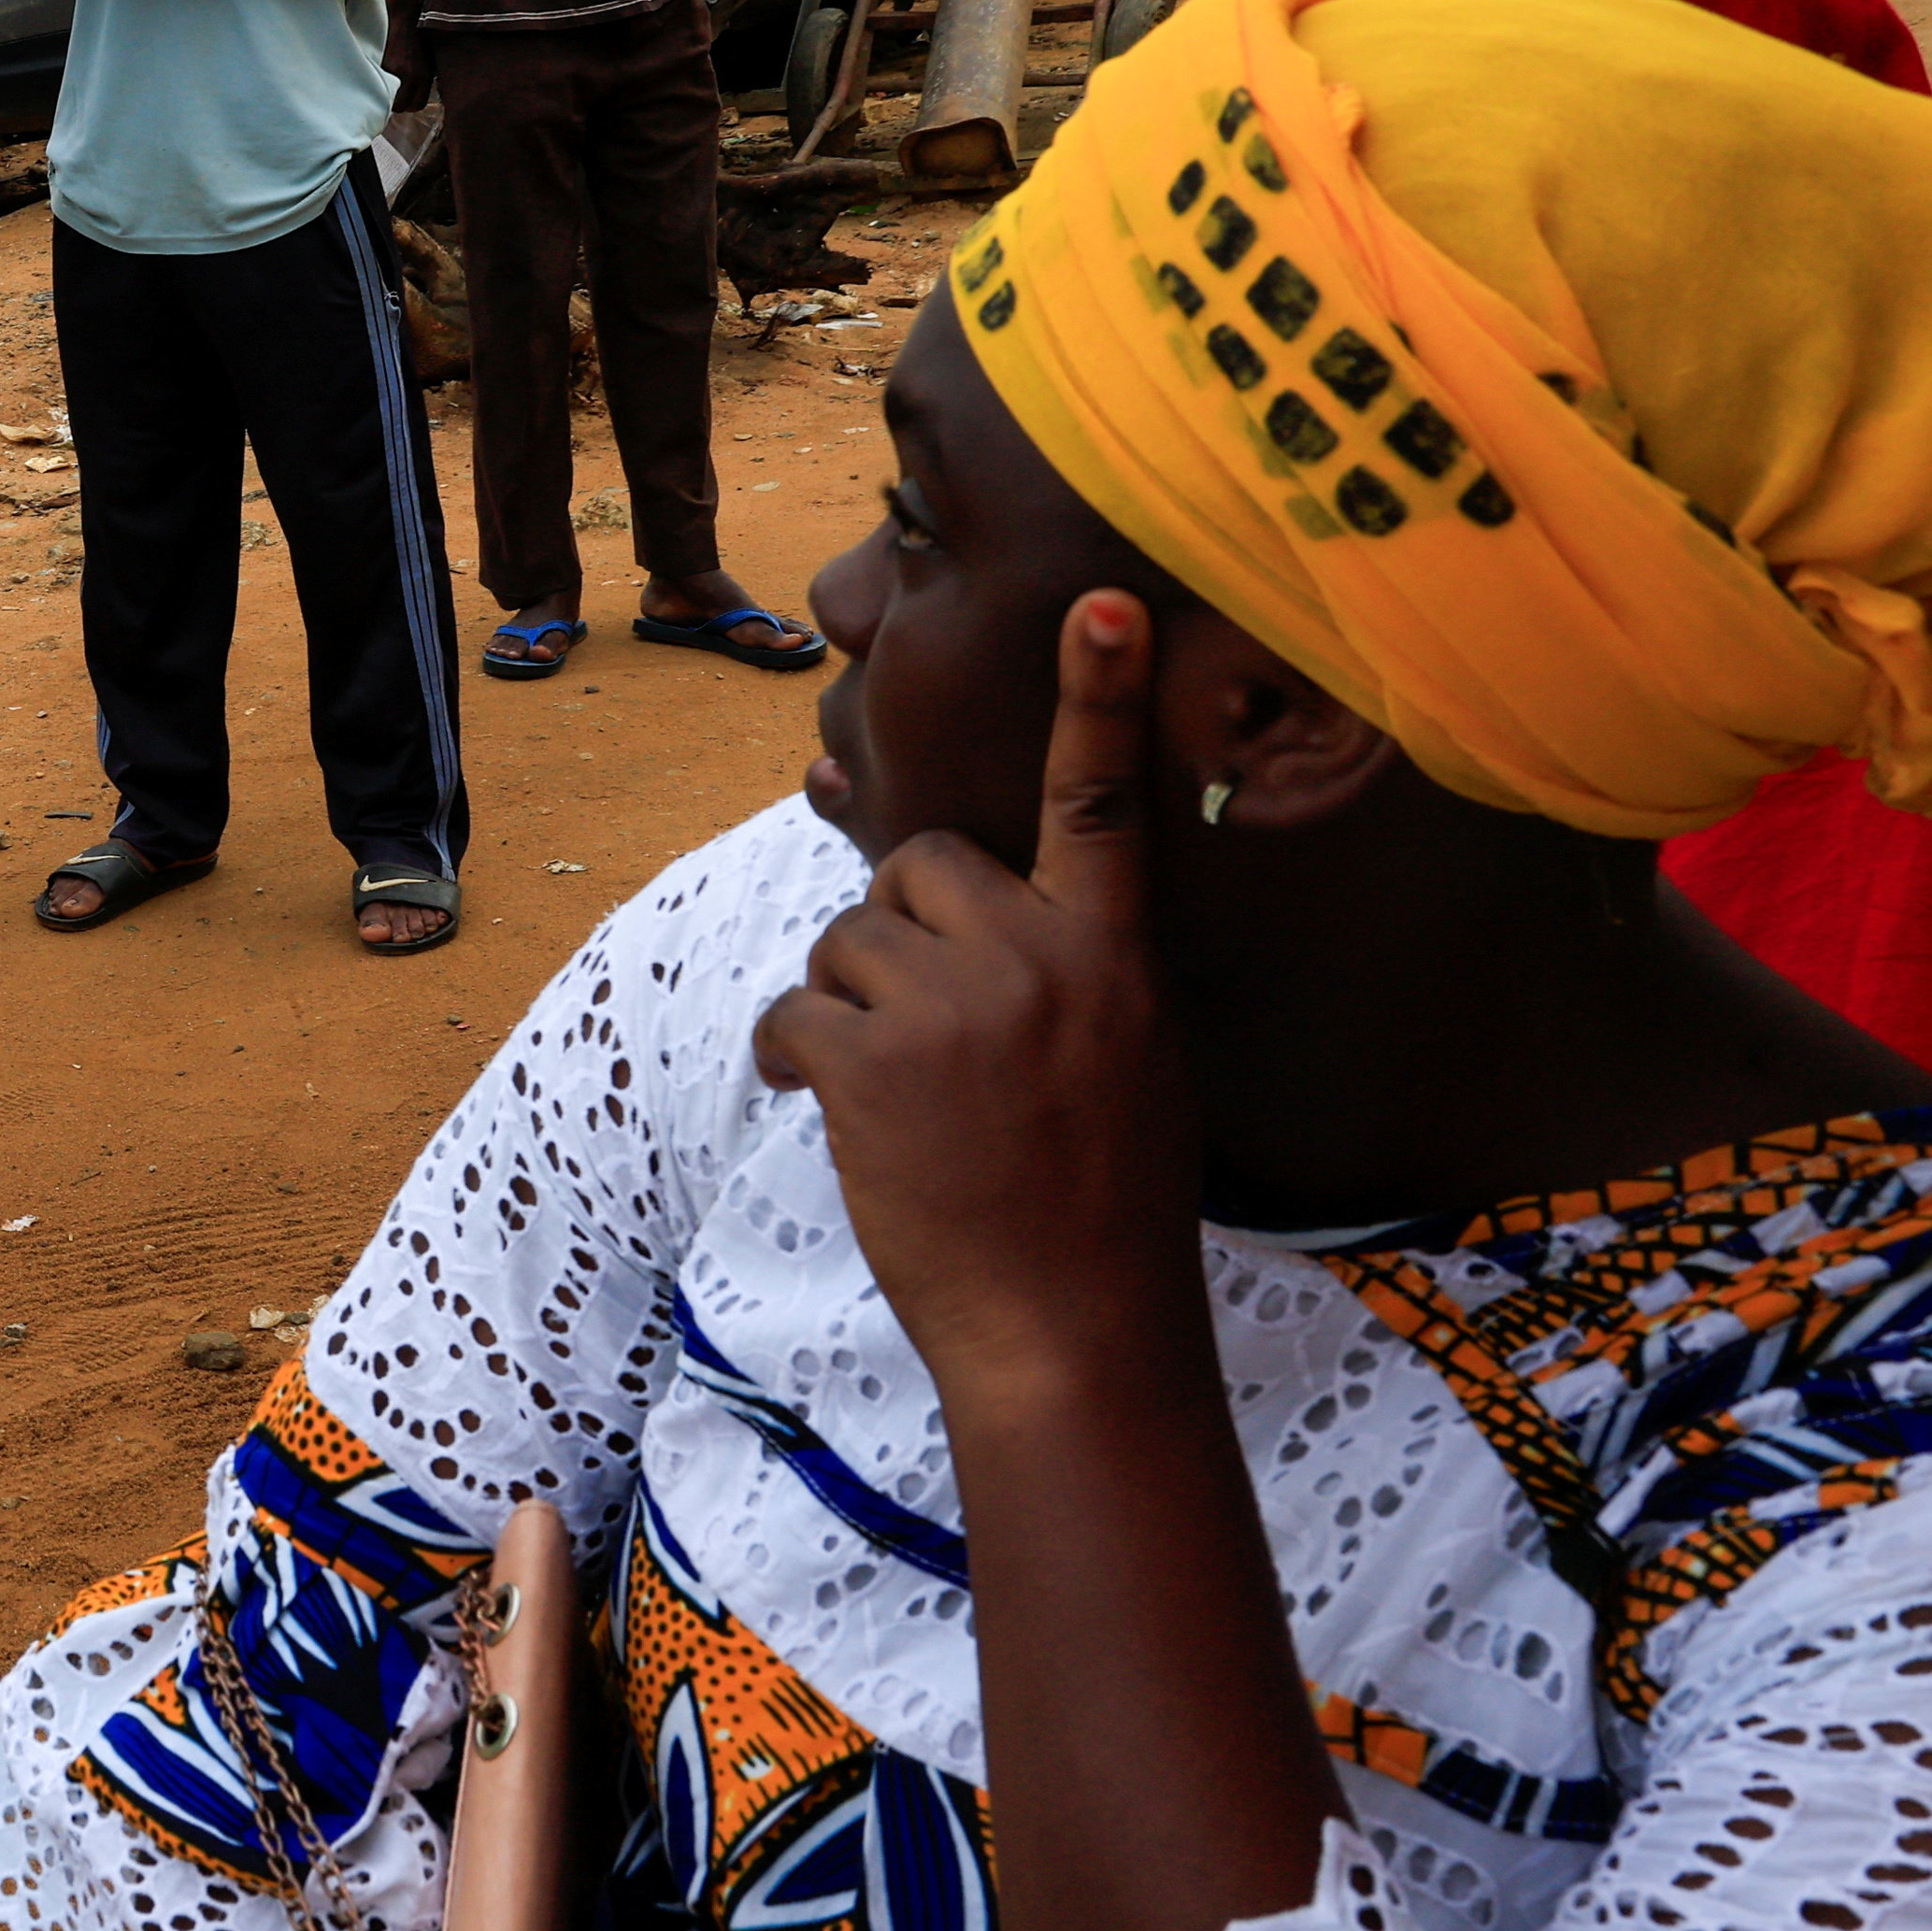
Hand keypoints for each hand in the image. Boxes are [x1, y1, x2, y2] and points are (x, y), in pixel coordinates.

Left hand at [749, 589, 1196, 1406]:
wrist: (1072, 1328)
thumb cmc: (1103, 1207)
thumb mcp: (1134, 1063)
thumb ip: (1074, 972)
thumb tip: (992, 924)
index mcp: (1116, 957)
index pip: (1109, 803)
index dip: (1101, 698)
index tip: (1105, 602)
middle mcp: (1039, 962)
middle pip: (924, 864)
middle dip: (900, 926)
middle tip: (919, 1019)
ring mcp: (953, 1010)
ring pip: (848, 939)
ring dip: (846, 1002)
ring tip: (890, 1086)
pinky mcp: (869, 1064)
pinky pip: (797, 1012)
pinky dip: (797, 1057)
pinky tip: (824, 1104)